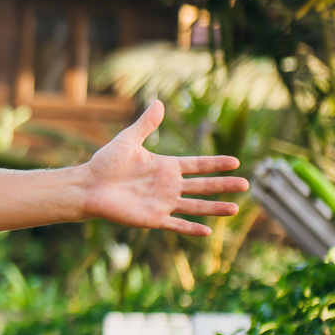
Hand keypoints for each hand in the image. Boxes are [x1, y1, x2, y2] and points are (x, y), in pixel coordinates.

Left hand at [83, 100, 247, 236]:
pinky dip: (191, 228)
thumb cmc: (106, 162)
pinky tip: (207, 231)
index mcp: (165, 166)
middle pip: (203, 185)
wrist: (88, 185)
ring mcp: (162, 203)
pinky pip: (176, 224)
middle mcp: (168, 185)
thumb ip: (146, 124)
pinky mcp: (153, 218)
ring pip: (195, 206)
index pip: (198, 165)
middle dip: (224, 185)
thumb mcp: (128, 140)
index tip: (236, 162)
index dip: (216, 164)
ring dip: (214, 208)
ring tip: (235, 208)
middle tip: (246, 185)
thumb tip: (159, 102)